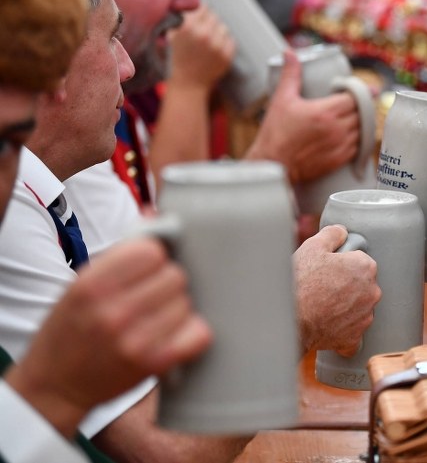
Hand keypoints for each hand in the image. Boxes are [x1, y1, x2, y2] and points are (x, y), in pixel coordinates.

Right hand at [5, 238, 211, 436]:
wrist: (54, 386)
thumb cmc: (71, 329)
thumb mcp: (81, 285)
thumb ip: (120, 253)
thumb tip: (157, 214)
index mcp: (92, 285)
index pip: (152, 251)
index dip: (154, 257)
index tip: (147, 269)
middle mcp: (112, 311)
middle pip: (175, 276)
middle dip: (167, 283)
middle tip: (152, 297)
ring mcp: (133, 340)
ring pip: (186, 303)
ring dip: (177, 308)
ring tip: (156, 318)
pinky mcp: (152, 365)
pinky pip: (199, 334)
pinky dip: (192, 333)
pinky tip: (174, 334)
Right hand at [166, 5, 234, 91]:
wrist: (188, 83)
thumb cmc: (177, 58)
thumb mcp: (171, 35)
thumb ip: (179, 18)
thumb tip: (187, 2)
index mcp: (188, 26)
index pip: (202, 7)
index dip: (200, 12)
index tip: (199, 18)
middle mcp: (204, 33)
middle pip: (214, 15)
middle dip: (208, 22)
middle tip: (203, 31)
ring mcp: (217, 44)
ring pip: (223, 27)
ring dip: (217, 32)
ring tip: (208, 42)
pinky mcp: (227, 54)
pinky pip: (231, 40)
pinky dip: (224, 43)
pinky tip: (214, 50)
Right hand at [245, 50, 360, 182]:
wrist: (273, 165)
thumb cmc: (275, 133)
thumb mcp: (281, 99)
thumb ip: (290, 75)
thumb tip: (289, 53)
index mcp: (325, 112)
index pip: (354, 98)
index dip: (358, 92)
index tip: (361, 90)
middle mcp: (336, 129)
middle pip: (361, 113)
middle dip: (359, 106)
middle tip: (355, 102)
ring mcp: (339, 146)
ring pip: (361, 130)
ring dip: (359, 123)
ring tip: (353, 117)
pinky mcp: (338, 161)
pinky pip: (357, 147)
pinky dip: (356, 140)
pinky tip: (349, 135)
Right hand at [293, 225, 380, 355]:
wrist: (289, 319)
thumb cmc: (301, 282)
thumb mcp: (313, 246)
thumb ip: (333, 234)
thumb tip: (342, 232)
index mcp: (365, 267)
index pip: (360, 261)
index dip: (343, 264)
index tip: (330, 269)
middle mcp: (372, 292)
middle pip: (362, 284)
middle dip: (347, 285)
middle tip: (324, 286)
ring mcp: (364, 317)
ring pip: (358, 307)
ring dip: (345, 306)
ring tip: (322, 304)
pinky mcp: (354, 338)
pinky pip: (351, 331)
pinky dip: (341, 328)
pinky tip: (326, 323)